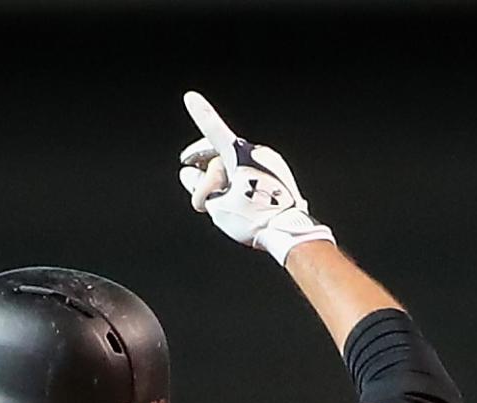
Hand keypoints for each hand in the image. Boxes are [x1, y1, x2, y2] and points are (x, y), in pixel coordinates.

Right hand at [177, 91, 334, 264]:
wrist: (288, 230)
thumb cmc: (252, 220)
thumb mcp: (216, 206)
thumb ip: (198, 187)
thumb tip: (188, 175)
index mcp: (240, 157)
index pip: (214, 131)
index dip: (200, 114)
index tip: (191, 97)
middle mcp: (257, 153)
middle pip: (222, 153)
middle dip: (204, 162)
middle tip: (189, 170)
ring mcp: (271, 161)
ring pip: (237, 162)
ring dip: (223, 175)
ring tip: (217, 199)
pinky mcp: (279, 172)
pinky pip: (252, 169)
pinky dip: (240, 178)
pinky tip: (238, 197)